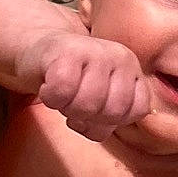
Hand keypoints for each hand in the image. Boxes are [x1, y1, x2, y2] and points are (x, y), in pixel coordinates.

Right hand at [21, 32, 150, 138]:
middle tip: (74, 105)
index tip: (93, 113)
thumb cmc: (73, 81)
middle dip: (89, 118)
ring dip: (68, 109)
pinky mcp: (68, 50)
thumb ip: (117, 115)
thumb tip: (111, 127)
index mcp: (134, 71)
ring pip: (88, 104)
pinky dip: (51, 97)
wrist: (39, 49)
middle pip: (113, 112)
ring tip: (63, 97)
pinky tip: (48, 87)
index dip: (112, 121)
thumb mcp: (104, 100)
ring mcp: (97, 50)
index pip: (138, 110)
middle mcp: (121, 57)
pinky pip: (62, 90)